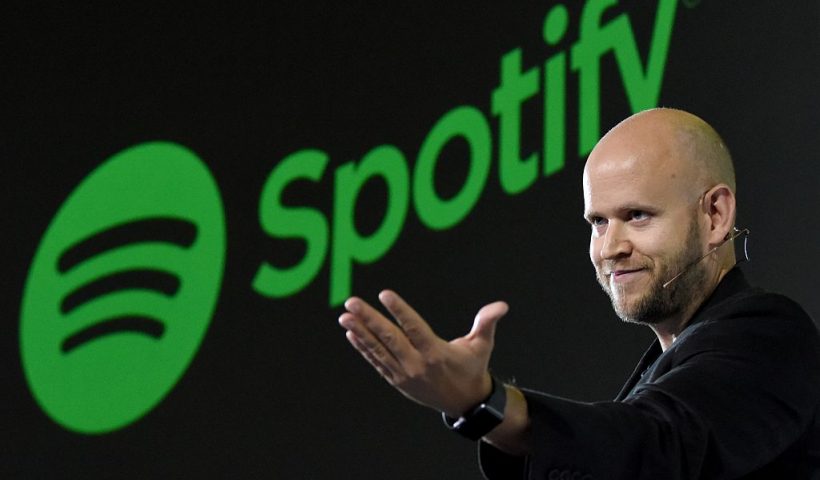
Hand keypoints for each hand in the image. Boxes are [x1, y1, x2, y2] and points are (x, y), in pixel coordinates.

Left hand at [338, 289, 508, 416]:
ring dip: (360, 333)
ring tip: (344, 317)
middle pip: (389, 338)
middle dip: (369, 319)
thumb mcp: (482, 346)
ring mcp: (404, 374)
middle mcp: (417, 364)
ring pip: (378, 350)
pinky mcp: (397, 380)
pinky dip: (363, 348)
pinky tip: (351, 334)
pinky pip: (377, 362)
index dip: (399, 310)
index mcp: (436, 353)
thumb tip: (502, 305)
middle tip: (352, 302)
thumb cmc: (472, 368)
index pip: (414, 328)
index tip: (385, 294)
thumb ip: (487, 323)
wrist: (465, 403)